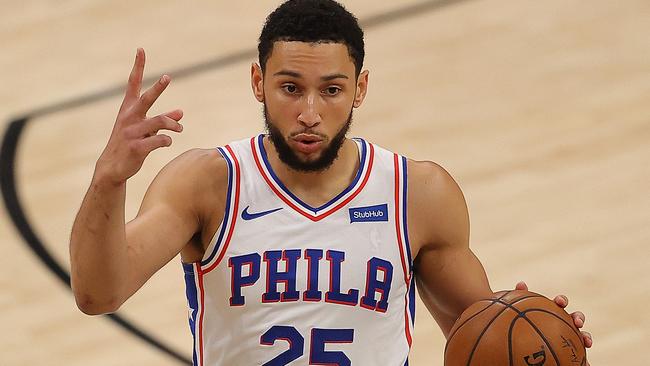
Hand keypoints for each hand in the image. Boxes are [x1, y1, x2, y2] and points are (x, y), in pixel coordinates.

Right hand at [96, 48, 183, 184]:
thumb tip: (181, 112)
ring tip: (180, 129)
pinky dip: (167, 141)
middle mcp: (129, 117)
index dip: (138, 66)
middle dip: (158, 88)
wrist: (113, 167)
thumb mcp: (145, 129)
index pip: (133, 83)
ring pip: (159, 122)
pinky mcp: (136, 147)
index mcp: (128, 109)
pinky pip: (159, 140)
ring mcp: (132, 132)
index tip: (141, 49)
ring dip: (173, 124)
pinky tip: (167, 142)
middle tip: (168, 77)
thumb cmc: (130, 144)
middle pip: (146, 99)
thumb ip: (163, 120)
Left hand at [516, 282, 592, 364]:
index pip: (559, 303)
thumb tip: (521, 283)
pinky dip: (583, 358)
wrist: (526, 346)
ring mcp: (570, 337)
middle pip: (575, 318)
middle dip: (578, 317)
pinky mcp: (572, 352)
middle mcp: (564, 323)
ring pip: (582, 336)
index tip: (559, 302)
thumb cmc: (522, 326)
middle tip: (577, 321)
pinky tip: (585, 363)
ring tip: (586, 341)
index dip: (562, 301)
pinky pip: (580, 355)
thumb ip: (520, 299)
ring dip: (586, 336)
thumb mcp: (518, 313)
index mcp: (552, 312)